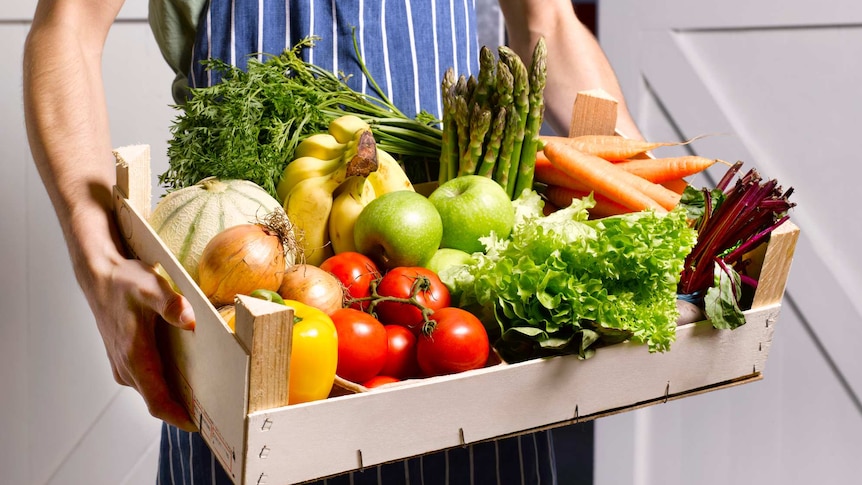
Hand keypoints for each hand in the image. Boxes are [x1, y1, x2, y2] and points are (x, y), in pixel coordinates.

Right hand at [89, 254, 197, 430]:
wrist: (99, 277)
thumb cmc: (125, 282)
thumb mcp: (150, 286)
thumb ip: (170, 303)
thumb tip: (189, 320)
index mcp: (134, 357)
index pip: (157, 401)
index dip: (177, 417)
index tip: (199, 426)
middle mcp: (127, 368)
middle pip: (158, 400)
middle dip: (184, 410)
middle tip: (216, 412)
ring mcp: (124, 366)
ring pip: (153, 390)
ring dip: (175, 397)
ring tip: (208, 396)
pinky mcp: (126, 360)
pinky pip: (149, 380)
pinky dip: (167, 384)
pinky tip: (189, 375)